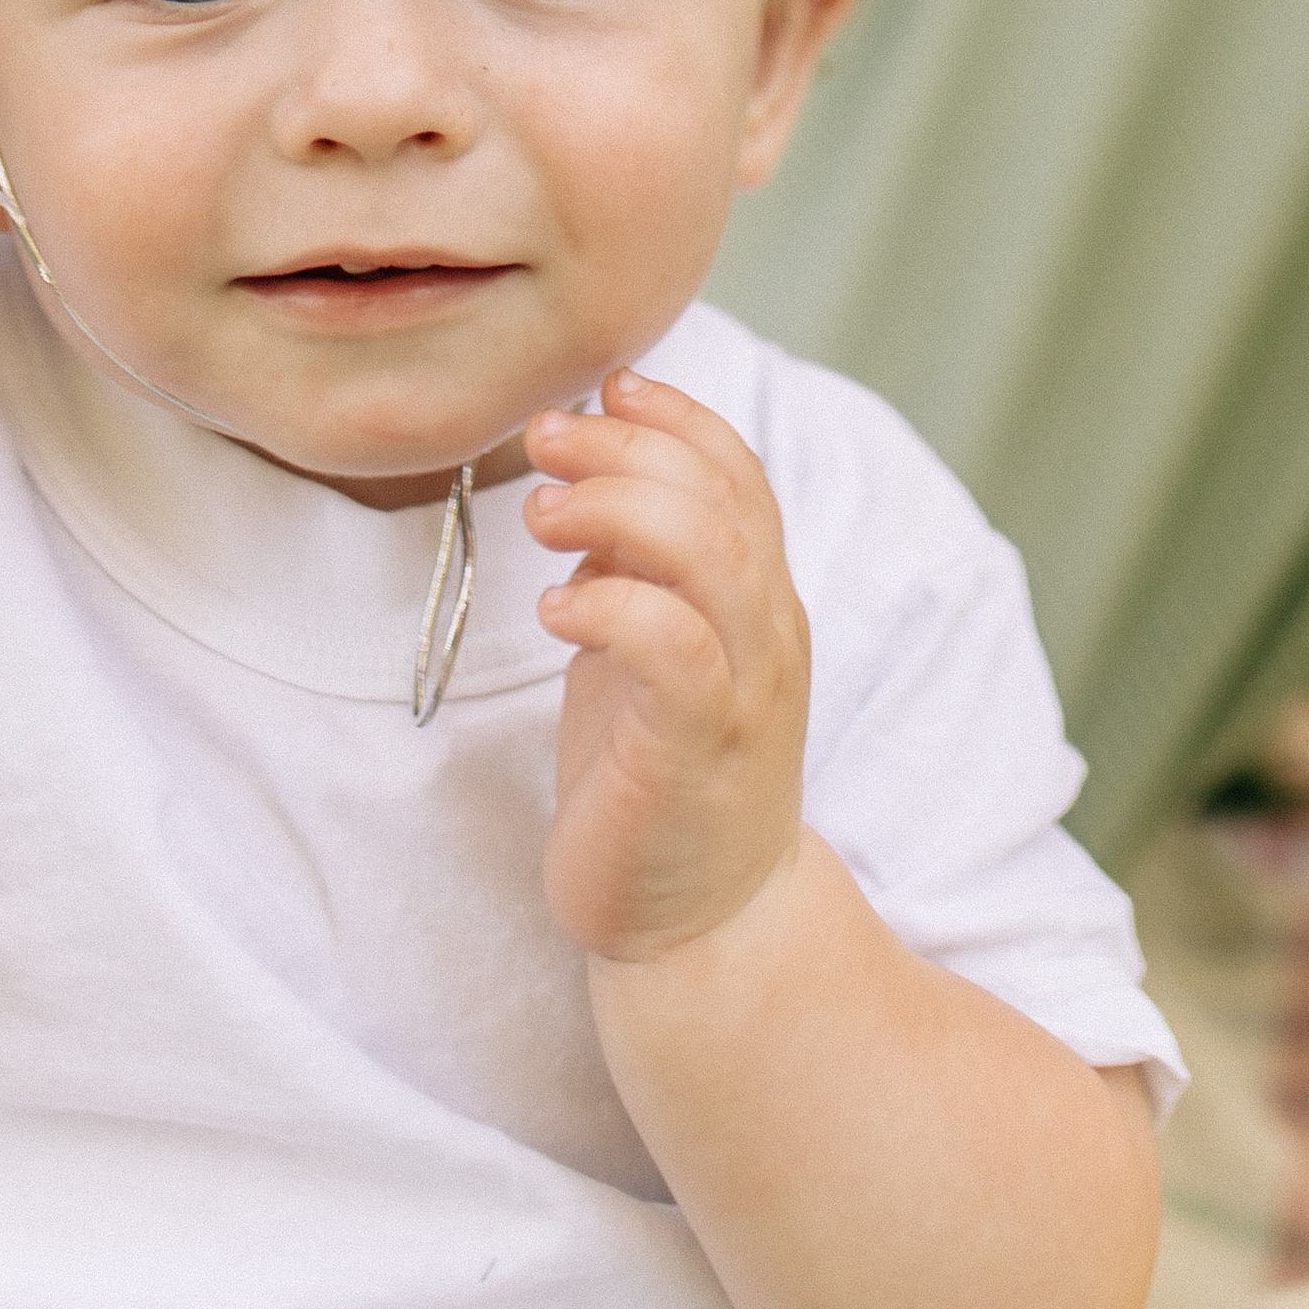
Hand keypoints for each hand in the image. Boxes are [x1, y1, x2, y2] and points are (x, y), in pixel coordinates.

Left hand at [526, 371, 809, 965]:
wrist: (703, 924)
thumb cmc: (660, 776)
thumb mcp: (650, 649)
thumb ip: (637, 569)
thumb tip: (588, 482)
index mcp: (756, 600)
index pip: (739, 476)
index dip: (678, 418)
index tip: (609, 385)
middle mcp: (765, 634)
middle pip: (720, 500)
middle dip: (628, 449)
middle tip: (545, 439)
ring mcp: (740, 693)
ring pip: (709, 561)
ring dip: (619, 513)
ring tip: (543, 515)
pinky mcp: (695, 753)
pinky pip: (673, 654)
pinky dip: (613, 611)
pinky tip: (555, 610)